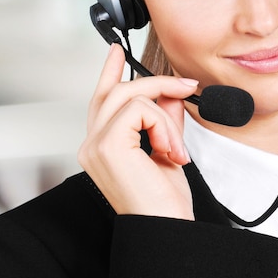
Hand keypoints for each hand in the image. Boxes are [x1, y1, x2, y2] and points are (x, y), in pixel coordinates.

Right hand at [78, 44, 197, 218]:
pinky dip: (164, 125)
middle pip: (116, 90)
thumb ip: (163, 118)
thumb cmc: (164, 199)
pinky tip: (170, 151)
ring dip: (166, 115)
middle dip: (156, 83)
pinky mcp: (108, 145)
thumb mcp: (167, 148)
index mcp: (102, 145)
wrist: (167, 227)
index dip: (109, 72)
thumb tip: (169, 92)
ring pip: (131, 95)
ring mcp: (95, 144)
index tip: (116, 50)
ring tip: (177, 146)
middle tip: (186, 86)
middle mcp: (91, 144)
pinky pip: (140, 109)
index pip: (101, 100)